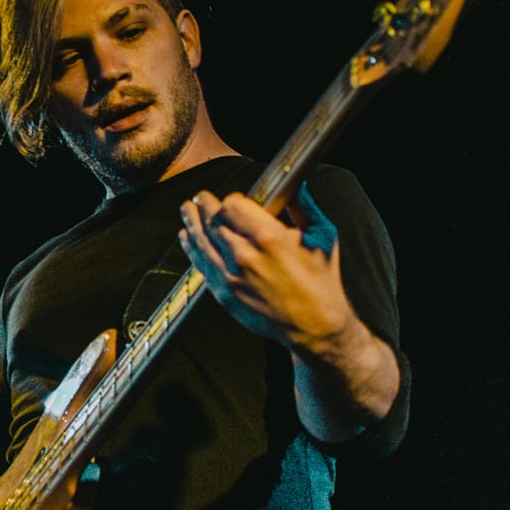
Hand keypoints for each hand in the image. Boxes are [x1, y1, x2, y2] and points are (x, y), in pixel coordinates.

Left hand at [177, 187, 354, 356]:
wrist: (314, 326)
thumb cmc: (322, 281)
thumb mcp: (323, 236)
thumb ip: (304, 206)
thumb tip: (296, 183)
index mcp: (270, 238)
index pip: (233, 206)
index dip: (232, 200)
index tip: (234, 200)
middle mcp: (246, 256)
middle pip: (214, 221)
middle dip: (206, 205)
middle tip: (200, 197)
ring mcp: (232, 277)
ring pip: (202, 242)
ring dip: (192, 222)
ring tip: (186, 209)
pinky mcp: (225, 294)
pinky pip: (202, 265)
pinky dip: (192, 248)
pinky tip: (187, 237)